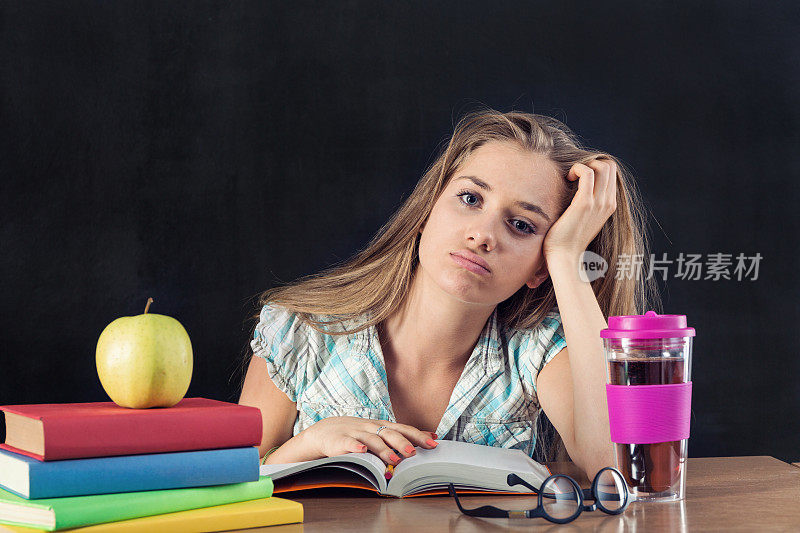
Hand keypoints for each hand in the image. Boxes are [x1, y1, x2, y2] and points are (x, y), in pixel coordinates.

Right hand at [302, 416, 437, 465]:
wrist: (326, 431)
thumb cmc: (358, 434)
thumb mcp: (380, 431)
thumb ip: (402, 435)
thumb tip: (430, 437)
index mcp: (382, 426)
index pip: (403, 429)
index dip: (418, 436)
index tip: (433, 443)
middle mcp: (371, 428)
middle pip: (389, 433)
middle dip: (402, 443)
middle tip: (413, 454)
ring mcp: (356, 433)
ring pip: (372, 440)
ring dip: (384, 450)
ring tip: (394, 460)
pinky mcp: (341, 441)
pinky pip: (349, 443)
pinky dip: (356, 447)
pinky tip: (362, 452)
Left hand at [543, 158, 617, 259]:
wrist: (565, 257)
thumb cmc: (568, 238)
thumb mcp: (584, 218)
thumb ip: (587, 203)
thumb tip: (578, 187)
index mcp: (609, 205)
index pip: (611, 173)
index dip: (595, 167)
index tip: (579, 177)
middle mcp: (608, 202)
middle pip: (609, 166)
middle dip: (591, 162)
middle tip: (575, 174)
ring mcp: (598, 203)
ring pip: (602, 166)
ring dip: (584, 164)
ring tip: (571, 177)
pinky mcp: (584, 203)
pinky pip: (587, 172)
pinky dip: (577, 168)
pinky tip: (568, 178)